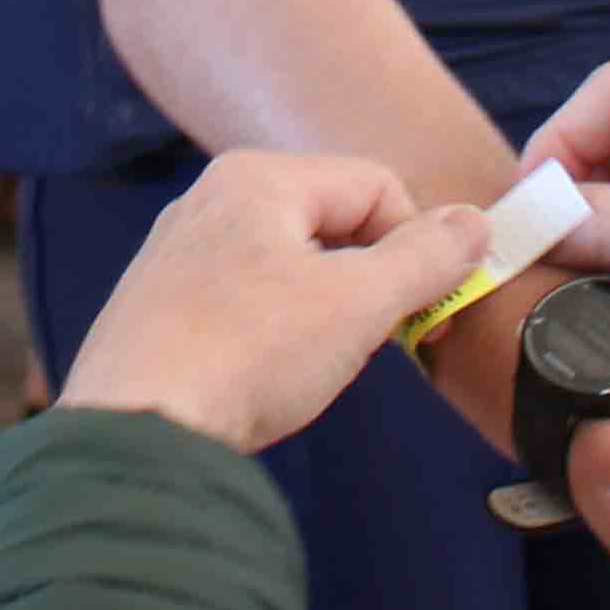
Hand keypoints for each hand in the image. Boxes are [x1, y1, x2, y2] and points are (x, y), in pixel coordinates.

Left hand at [61, 152, 488, 452]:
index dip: (419, 248)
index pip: (375, 186)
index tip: (430, 318)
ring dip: (323, 311)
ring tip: (314, 366)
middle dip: (369, 282)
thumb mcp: (358, 305)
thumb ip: (424, 260)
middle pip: (330, 222)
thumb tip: (476, 224)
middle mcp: (210, 200)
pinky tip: (265, 378)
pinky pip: (242, 300)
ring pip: (286, 264)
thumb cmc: (248, 354)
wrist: (133, 431)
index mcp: (258, 178)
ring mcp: (177, 253)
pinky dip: (272, 332)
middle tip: (377, 343)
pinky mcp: (157, 306)